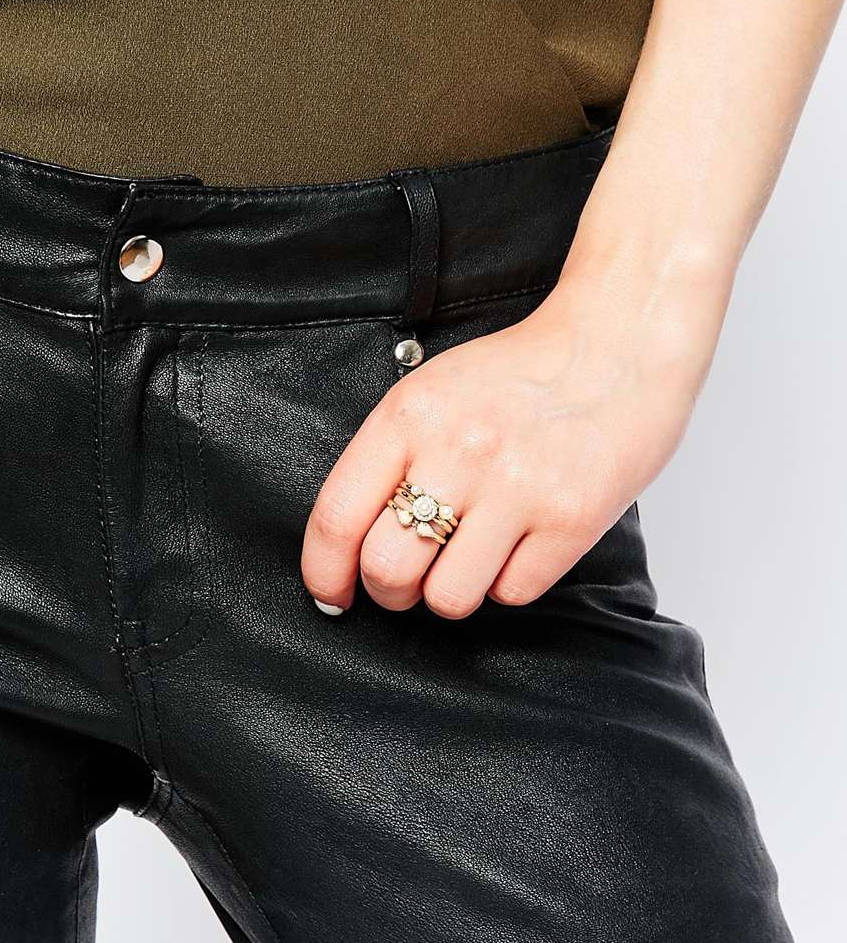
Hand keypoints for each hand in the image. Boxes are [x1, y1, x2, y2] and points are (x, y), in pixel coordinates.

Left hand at [300, 266, 718, 619]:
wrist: (619, 344)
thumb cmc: (522, 373)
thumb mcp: (435, 390)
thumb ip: (391, 454)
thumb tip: (352, 537)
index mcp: (411, 415)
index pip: (337, 516)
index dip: (322, 571)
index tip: (331, 593)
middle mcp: (459, 451)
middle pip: (386, 568)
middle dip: (388, 592)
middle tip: (406, 581)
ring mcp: (518, 488)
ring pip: (448, 597)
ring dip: (451, 592)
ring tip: (469, 560)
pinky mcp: (571, 519)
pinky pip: (512, 594)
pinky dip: (509, 582)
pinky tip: (520, 543)